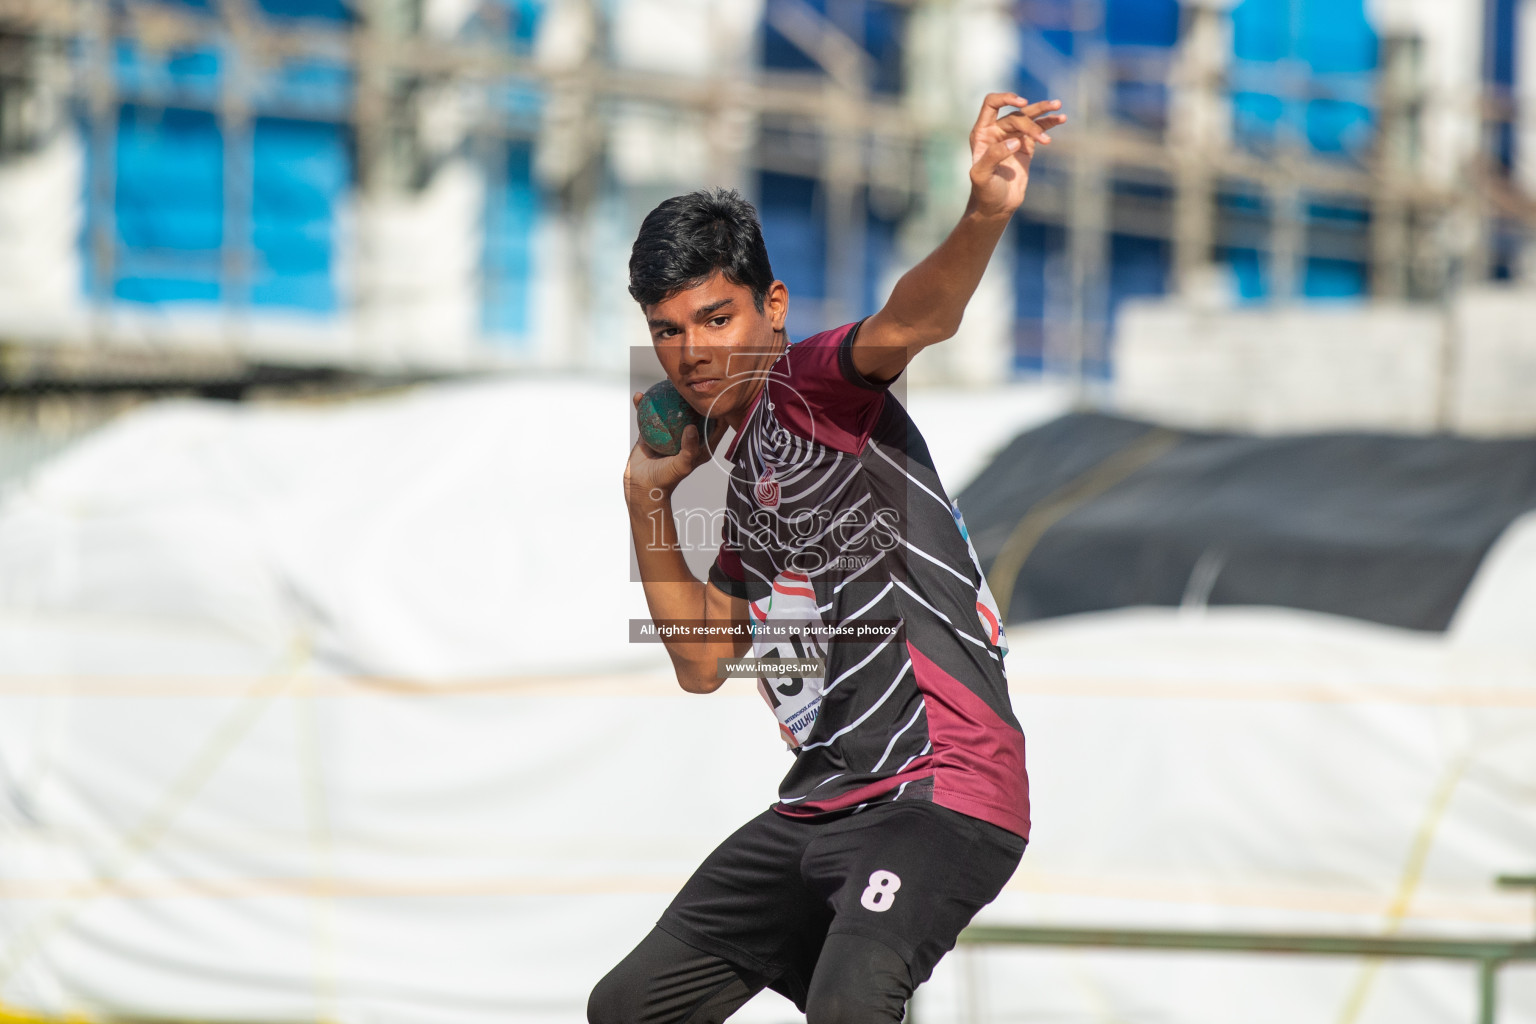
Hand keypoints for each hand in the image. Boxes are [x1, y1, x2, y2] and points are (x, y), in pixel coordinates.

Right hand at [623, 391, 715, 505]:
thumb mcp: (682, 465)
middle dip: (693, 396)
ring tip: (663, 381)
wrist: (642, 486)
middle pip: (692, 411)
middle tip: (690, 380)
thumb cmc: (666, 479)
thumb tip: (692, 428)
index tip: (716, 393)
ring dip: (667, 394)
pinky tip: (639, 396)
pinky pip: (648, 415)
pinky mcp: (652, 432)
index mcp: (700, 444)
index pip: (714, 424)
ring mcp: (669, 432)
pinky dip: (643, 405)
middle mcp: (686, 436)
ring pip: (670, 409)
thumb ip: (690, 448)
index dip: (719, 410)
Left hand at [967, 93, 1065, 218]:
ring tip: (1058, 106)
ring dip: (1044, 111)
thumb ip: (994, 155)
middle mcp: (996, 131)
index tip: (1022, 104)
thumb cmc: (984, 191)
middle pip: (1016, 115)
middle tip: (1043, 140)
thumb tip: (1016, 141)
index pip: (991, 104)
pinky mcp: (1026, 145)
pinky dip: (1049, 123)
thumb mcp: (982, 175)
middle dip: (1031, 124)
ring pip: (1029, 117)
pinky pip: (1038, 129)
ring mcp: (1012, 137)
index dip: (1006, 98)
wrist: (997, 206)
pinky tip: (1061, 118)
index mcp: (982, 133)